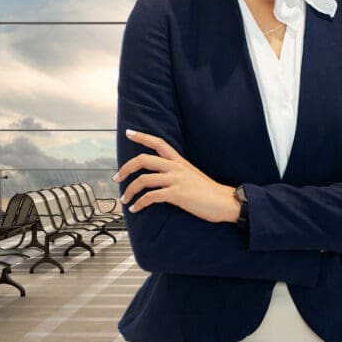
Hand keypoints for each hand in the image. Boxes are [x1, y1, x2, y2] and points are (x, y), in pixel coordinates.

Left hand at [114, 130, 239, 222]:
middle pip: (143, 160)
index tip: (129, 133)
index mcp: (179, 161)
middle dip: (126, 168)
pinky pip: (151, 197)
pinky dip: (140, 203)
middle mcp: (176, 167)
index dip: (142, 136)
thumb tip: (160, 178)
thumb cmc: (208, 192)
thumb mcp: (191, 175)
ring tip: (125, 199)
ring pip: (143, 180)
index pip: (158, 143)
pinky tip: (136, 209)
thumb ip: (176, 173)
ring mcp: (176, 180)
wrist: (224, 201)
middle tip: (117, 177)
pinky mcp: (176, 194)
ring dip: (130, 190)